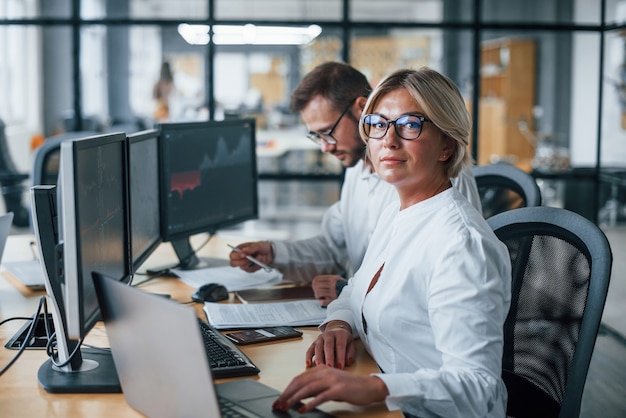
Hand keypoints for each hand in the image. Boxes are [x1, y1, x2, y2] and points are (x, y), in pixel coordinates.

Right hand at [228, 241, 273, 271]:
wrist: (270, 253)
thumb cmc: (262, 247)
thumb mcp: (258, 245)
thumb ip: (251, 248)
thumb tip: (243, 250)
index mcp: (239, 250)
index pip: (232, 255)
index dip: (236, 256)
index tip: (244, 255)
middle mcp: (240, 257)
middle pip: (233, 263)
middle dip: (243, 261)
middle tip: (250, 258)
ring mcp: (244, 264)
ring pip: (243, 267)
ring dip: (252, 263)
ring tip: (259, 256)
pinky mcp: (249, 268)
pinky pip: (250, 270)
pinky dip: (256, 266)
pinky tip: (259, 261)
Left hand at [272, 365, 387, 412]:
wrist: (369, 387)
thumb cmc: (349, 387)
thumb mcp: (329, 385)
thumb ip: (315, 388)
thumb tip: (298, 396)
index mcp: (321, 369)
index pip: (299, 378)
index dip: (287, 389)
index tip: (279, 399)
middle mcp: (325, 372)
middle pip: (300, 382)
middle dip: (286, 394)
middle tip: (278, 404)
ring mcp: (332, 380)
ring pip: (307, 388)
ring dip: (294, 399)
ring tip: (286, 407)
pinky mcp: (338, 389)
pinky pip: (320, 397)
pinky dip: (309, 404)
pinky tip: (303, 409)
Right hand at [305, 321, 355, 368]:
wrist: (336, 329)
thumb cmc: (344, 339)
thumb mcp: (351, 343)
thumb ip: (350, 353)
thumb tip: (347, 362)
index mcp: (340, 334)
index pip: (340, 345)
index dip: (340, 356)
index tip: (340, 367)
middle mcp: (329, 335)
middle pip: (328, 345)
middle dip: (328, 357)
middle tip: (329, 367)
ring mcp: (320, 338)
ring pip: (318, 347)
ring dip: (318, 358)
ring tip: (319, 367)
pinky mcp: (314, 342)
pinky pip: (310, 349)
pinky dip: (308, 357)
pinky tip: (308, 364)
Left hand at [312, 275, 345, 306]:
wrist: (354, 294)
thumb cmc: (344, 288)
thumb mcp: (338, 280)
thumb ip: (328, 280)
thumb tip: (315, 282)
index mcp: (333, 278)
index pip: (317, 279)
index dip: (314, 283)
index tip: (315, 287)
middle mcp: (333, 284)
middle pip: (316, 286)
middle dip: (315, 290)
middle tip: (318, 293)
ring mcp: (333, 292)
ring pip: (318, 293)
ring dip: (317, 296)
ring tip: (321, 297)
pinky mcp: (334, 300)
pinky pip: (322, 302)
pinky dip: (321, 302)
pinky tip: (323, 301)